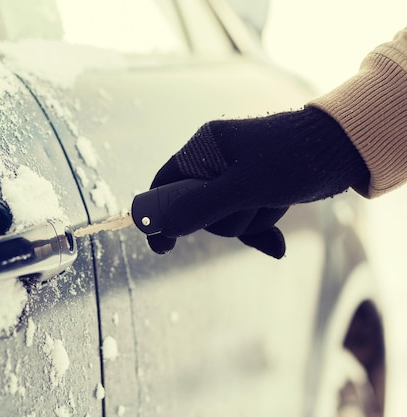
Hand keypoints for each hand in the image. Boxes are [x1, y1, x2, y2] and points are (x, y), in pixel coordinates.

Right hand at [147, 106, 368, 257]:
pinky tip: (275, 242)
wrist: (343, 149)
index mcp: (204, 148)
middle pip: (195, 208)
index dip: (159, 213)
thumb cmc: (293, 159)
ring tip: (274, 202)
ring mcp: (236, 176)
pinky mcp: (255, 190)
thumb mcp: (245, 185)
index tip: (163, 244)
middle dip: (223, 219)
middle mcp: (215, 161)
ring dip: (249, 221)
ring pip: (224, 218)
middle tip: (247, 208)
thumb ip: (202, 205)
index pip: (166, 183)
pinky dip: (258, 230)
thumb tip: (165, 227)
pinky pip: (244, 220)